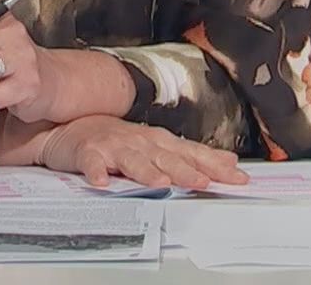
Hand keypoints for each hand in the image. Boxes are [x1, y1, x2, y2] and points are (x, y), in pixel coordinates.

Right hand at [29, 116, 247, 190]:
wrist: (73, 126)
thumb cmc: (118, 139)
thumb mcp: (158, 145)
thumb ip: (192, 155)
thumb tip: (229, 160)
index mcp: (159, 142)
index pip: (192, 154)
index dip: (214, 165)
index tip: (237, 177)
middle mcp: (140, 142)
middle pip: (166, 158)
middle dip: (186, 170)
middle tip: (203, 183)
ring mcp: (114, 146)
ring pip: (132, 161)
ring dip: (146, 172)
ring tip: (160, 183)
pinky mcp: (88, 153)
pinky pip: (92, 164)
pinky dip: (97, 172)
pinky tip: (102, 182)